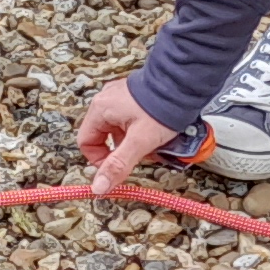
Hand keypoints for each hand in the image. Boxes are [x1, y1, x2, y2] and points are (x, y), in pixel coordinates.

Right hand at [77, 79, 178, 196]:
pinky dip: (141, 131)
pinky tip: (156, 132)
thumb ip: (118, 165)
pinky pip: (131, 121)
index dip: (99, 160)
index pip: (86, 142)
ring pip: (120, 130)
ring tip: (153, 143)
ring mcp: (120, 97)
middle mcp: (106, 101)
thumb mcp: (139, 142)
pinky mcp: (134, 97)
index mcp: (100, 109)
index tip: (116, 168)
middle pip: (104, 137)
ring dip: (134, 142)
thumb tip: (99, 186)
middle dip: (122, 151)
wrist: (183, 83)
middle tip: (139, 155)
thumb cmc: (162, 106)